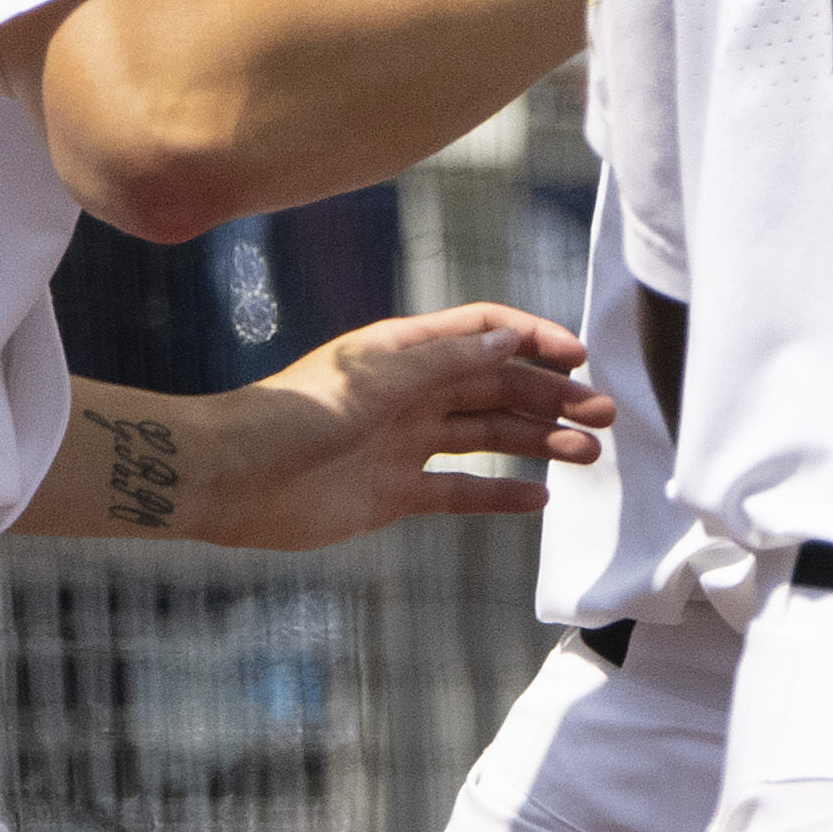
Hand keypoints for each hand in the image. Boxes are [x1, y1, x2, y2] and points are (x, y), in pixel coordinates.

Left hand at [139, 306, 606, 547]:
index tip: (578, 358)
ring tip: (587, 455)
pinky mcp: (395, 491)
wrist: (228, 480)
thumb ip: (447, 361)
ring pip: (489, 437)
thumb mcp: (376, 379)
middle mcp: (410, 394)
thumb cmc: (291, 416)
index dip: (533, 339)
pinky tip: (540, 498)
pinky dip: (500, 494)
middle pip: (497, 387)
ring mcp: (405, 444)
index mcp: (403, 353)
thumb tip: (512, 341)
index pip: (483, 333)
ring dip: (539, 442)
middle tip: (604, 414)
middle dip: (552, 397)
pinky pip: (461, 490)